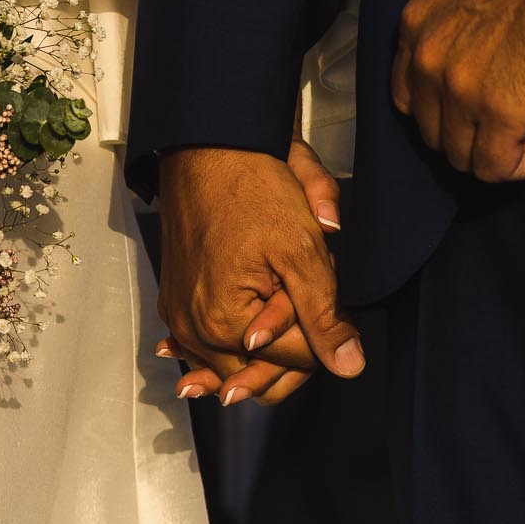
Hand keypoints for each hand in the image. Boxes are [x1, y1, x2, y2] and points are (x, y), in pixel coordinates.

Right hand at [155, 141, 362, 407]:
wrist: (205, 147)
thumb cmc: (252, 187)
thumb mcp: (302, 251)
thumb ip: (326, 316)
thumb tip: (350, 367)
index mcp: (224, 324)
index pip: (296, 362)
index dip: (327, 336)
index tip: (334, 302)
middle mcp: (194, 331)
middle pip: (263, 376)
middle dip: (295, 352)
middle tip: (315, 315)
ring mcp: (179, 318)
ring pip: (234, 366)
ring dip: (265, 351)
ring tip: (286, 322)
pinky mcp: (174, 302)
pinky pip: (205, 344)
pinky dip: (228, 345)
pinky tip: (243, 342)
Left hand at [393, 0, 524, 181]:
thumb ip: (451, 18)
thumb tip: (471, 43)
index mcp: (414, 25)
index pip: (407, 97)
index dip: (441, 111)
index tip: (474, 104)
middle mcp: (425, 62)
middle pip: (432, 133)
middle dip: (470, 133)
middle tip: (507, 116)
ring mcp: (457, 91)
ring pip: (461, 158)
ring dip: (497, 150)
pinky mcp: (498, 113)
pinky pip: (495, 168)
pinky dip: (521, 162)